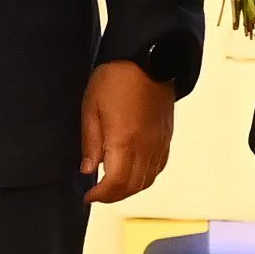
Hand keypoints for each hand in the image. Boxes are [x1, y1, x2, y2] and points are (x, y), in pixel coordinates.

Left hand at [80, 60, 173, 204]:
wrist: (148, 57)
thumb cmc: (115, 78)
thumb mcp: (91, 107)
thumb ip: (90, 142)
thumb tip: (88, 170)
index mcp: (124, 141)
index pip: (115, 184)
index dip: (100, 196)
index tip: (88, 196)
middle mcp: (145, 147)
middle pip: (132, 187)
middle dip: (113, 196)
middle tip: (97, 193)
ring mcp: (159, 142)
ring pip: (147, 180)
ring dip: (129, 189)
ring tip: (113, 184)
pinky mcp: (166, 136)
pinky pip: (159, 166)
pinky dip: (146, 176)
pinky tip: (134, 171)